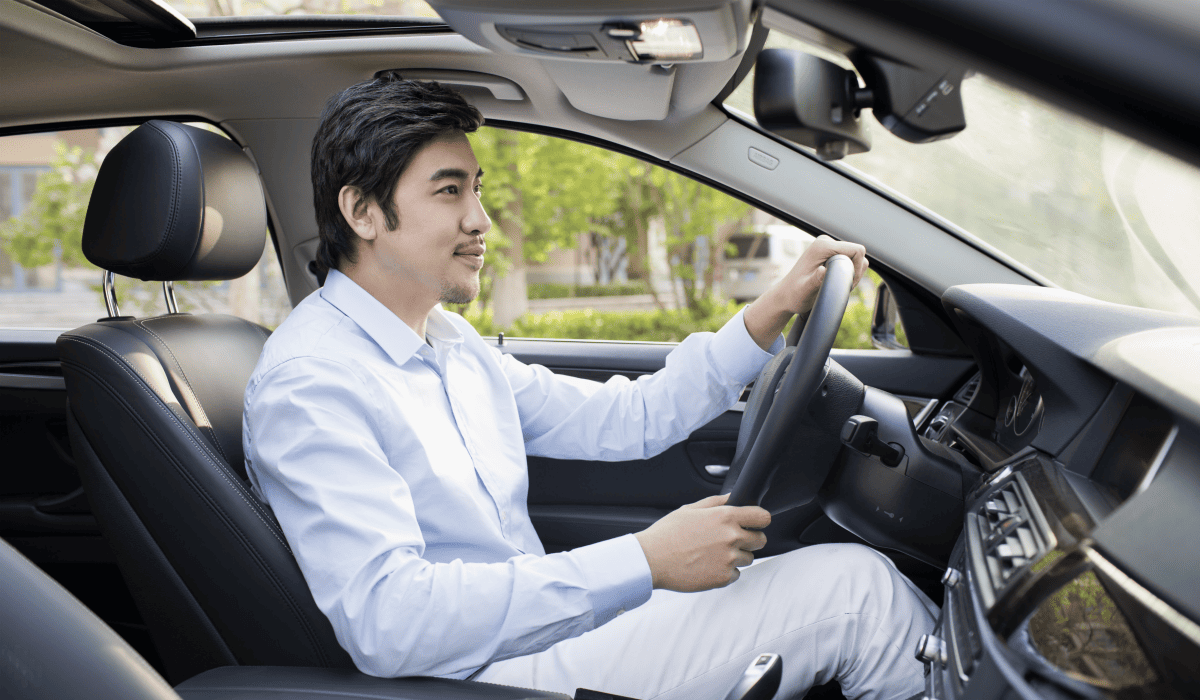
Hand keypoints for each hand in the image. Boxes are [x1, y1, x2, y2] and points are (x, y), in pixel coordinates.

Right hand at [634, 493, 770, 591]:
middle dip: (750, 539)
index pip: (762, 517)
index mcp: (725, 517)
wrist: (652, 560)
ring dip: (736, 556)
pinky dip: (725, 572)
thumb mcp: (690, 509)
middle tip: (731, 541)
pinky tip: (708, 566)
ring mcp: (729, 559)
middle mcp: (731, 537)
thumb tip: (733, 497)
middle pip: (761, 540)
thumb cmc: (667, 534)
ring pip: (748, 558)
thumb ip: (716, 502)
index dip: (759, 520)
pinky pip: (736, 574)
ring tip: (713, 554)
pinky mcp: (723, 577)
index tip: (754, 523)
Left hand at [743, 235, 868, 350]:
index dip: (858, 268)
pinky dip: (849, 272)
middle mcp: (826, 242)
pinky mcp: (829, 253)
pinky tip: (836, 282)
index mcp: (822, 246)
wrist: (786, 296)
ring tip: (836, 285)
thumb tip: (823, 270)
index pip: (857, 250)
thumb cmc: (795, 294)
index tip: (847, 283)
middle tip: (841, 286)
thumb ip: (815, 280)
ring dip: (852, 273)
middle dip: (855, 272)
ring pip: (855, 258)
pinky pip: (850, 260)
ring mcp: (828, 247)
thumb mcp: (806, 290)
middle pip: (858, 254)